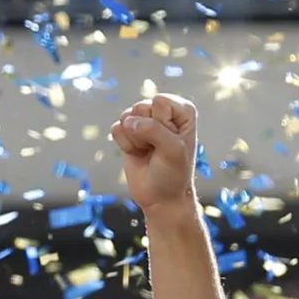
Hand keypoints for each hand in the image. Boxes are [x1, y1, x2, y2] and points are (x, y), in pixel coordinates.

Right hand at [111, 94, 198, 214]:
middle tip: (158, 148)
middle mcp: (163, 112)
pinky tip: (137, 153)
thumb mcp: (173, 150)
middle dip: (146, 131)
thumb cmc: (174, 173)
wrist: (160, 197)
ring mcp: (144, 122)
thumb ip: (153, 129)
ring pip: (127, 116)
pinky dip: (125, 145)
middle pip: (141, 106)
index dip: (162, 123)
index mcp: (182, 111)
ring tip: (148, 151)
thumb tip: (127, 121)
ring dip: (135, 139)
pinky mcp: (128, 132)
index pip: (161, 101)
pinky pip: (116, 128)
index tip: (171, 141)